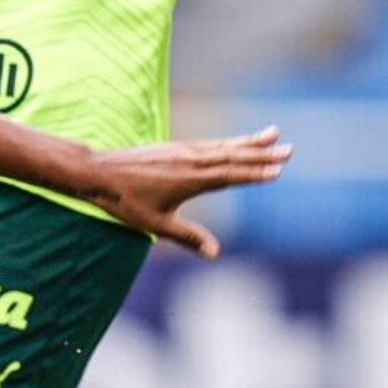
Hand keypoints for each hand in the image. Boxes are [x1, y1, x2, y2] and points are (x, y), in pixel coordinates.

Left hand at [84, 127, 292, 255]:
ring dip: (249, 142)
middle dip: (262, 153)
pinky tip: (238, 142)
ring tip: (273, 134)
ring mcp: (183, 151)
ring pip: (223, 146)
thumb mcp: (156, 224)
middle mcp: (190, 160)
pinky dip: (228, 141)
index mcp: (190, 179)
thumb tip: (215, 253)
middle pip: (232, 156)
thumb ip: (188, 237)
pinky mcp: (175, 147)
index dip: (255, 173)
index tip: (278, 170)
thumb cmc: (125, 202)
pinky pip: (209, 143)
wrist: (98, 173)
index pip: (230, 174)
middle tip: (289, 149)